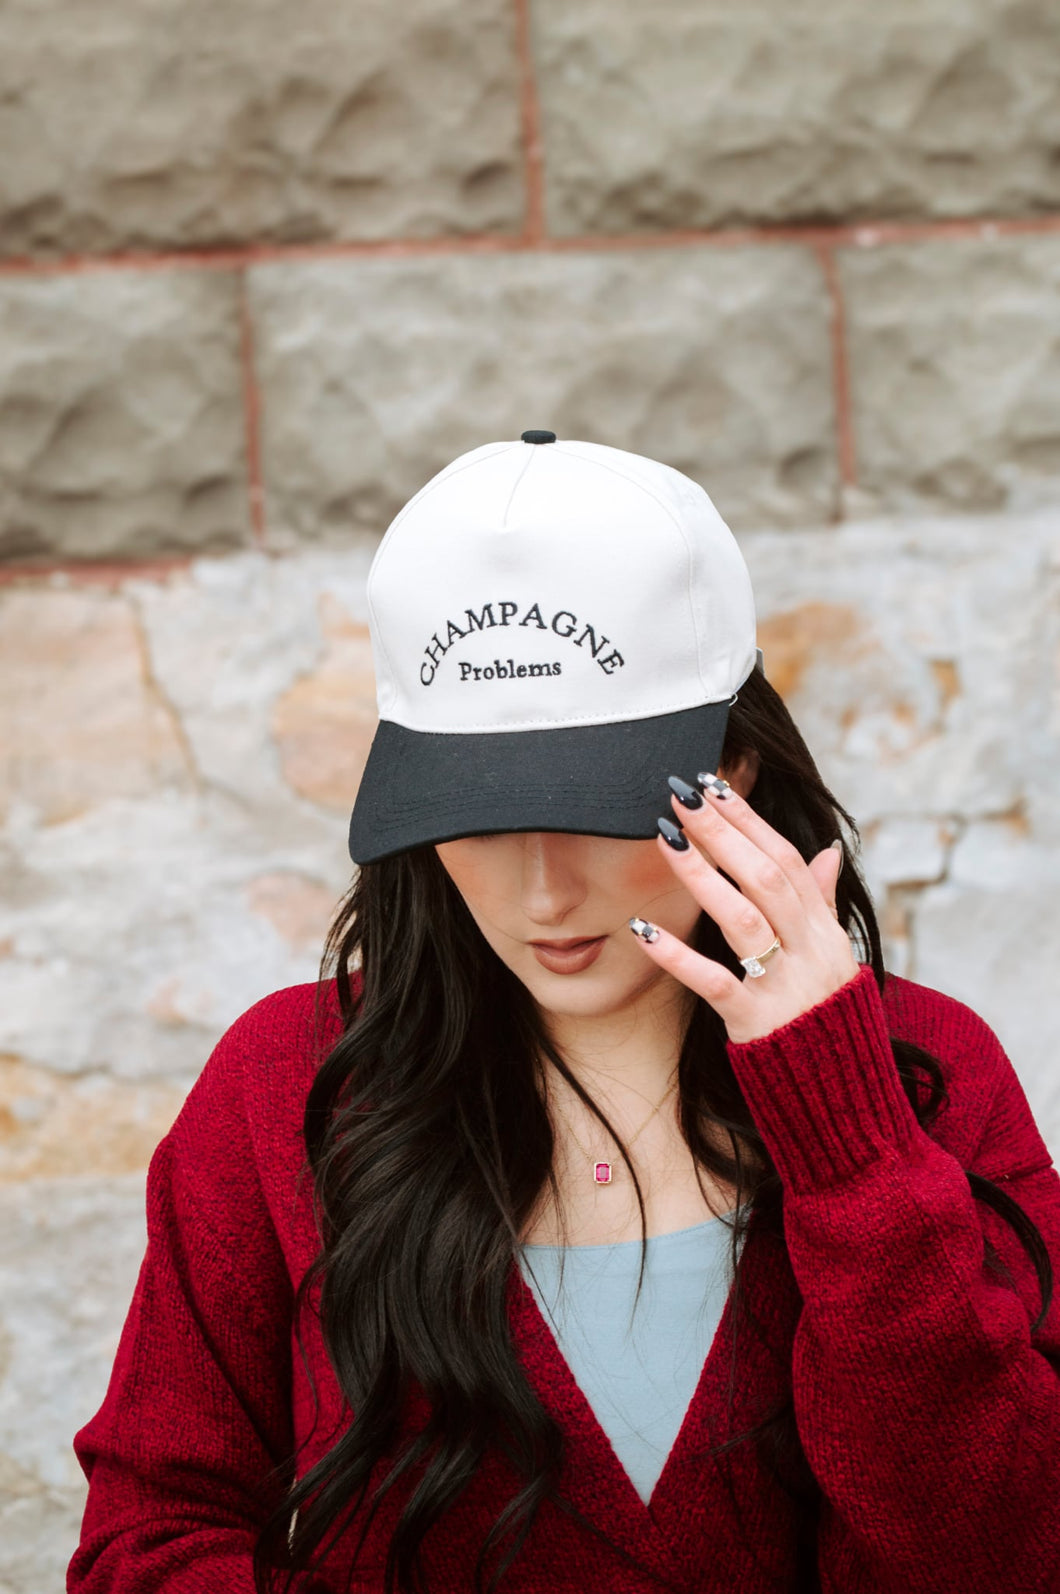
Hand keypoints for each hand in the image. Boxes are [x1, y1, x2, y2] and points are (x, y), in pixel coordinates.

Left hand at [630, 775, 861, 1045]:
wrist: (843, 1093)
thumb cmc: (828, 1015)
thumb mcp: (835, 954)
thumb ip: (824, 901)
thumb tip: (828, 849)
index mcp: (825, 929)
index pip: (787, 860)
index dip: (750, 819)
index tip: (712, 783)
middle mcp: (810, 951)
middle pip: (765, 879)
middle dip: (722, 832)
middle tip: (681, 796)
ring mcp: (784, 986)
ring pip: (742, 920)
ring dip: (701, 875)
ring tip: (665, 839)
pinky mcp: (756, 1021)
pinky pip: (714, 982)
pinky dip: (677, 955)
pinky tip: (642, 928)